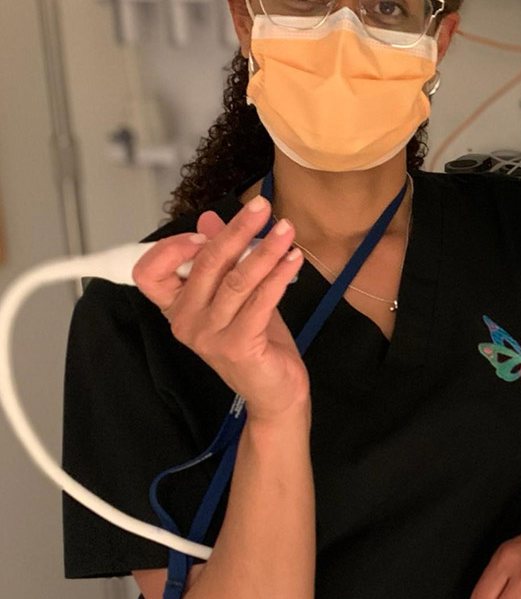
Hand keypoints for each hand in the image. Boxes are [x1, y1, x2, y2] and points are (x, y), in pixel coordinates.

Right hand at [132, 197, 307, 420]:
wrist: (274, 392)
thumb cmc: (256, 343)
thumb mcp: (237, 295)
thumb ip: (222, 260)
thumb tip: (208, 219)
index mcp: (176, 308)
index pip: (149, 273)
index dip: (172, 247)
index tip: (207, 231)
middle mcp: (186, 322)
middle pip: (206, 263)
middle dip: (238, 229)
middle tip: (262, 207)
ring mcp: (209, 336)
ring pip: (237, 279)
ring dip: (266, 249)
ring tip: (286, 229)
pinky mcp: (237, 346)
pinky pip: (260, 300)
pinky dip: (279, 275)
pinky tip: (294, 259)